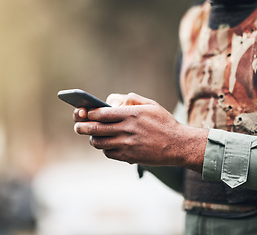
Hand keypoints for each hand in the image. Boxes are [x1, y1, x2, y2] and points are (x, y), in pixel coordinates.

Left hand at [73, 93, 207, 171]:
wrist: (179, 145)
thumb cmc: (163, 122)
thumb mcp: (150, 104)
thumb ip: (130, 99)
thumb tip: (110, 99)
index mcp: (131, 114)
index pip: (101, 113)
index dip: (89, 113)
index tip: (84, 113)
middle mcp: (127, 129)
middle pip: (96, 129)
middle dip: (82, 127)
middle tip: (78, 127)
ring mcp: (127, 145)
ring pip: (100, 143)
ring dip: (92, 139)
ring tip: (92, 136)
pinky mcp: (129, 157)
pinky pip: (109, 153)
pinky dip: (104, 149)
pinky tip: (106, 145)